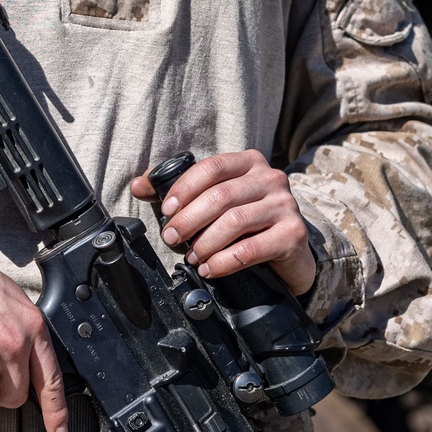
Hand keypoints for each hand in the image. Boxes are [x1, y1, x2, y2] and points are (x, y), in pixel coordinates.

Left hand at [130, 150, 315, 295]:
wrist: (291, 254)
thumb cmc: (246, 223)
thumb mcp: (215, 202)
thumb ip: (179, 192)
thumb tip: (138, 185)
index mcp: (249, 162)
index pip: (211, 168)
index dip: (184, 188)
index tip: (165, 211)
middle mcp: (271, 178)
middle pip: (220, 195)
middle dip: (189, 220)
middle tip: (171, 239)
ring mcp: (285, 205)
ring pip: (234, 221)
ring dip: (205, 242)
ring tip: (191, 257)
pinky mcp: (293, 235)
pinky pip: (251, 249)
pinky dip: (224, 262)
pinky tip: (210, 269)